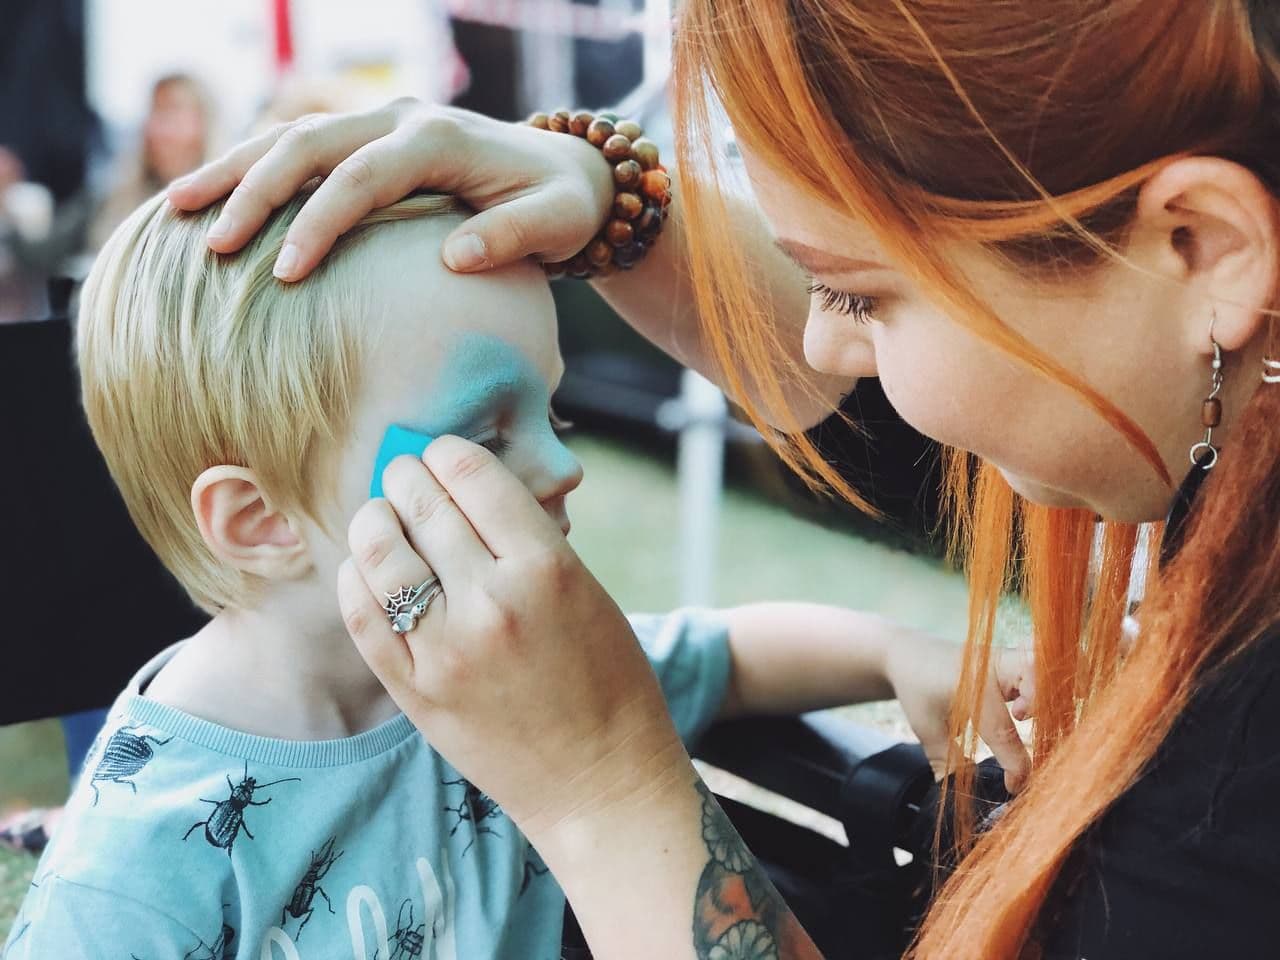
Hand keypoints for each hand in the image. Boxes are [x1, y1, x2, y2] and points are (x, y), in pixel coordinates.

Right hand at [167, 100, 614, 280]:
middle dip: (253, 191)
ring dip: (233, 170)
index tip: (282, 274)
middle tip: (210, 244)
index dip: (318, 222)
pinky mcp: (369, 137)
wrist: (567, 170)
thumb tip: (455, 259)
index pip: (363, 177)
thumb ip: (515, 237)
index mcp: (439, 138)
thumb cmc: (561, 205)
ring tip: (177, 210)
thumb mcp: (556, 223)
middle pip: (308, 145)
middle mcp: (401, 118)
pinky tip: (211, 200)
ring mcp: (380, 121)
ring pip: (291, 136)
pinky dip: (252, 169)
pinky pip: (300, 147)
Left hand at [337, 437, 689, 839]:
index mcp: (547, 567)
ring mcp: (447, 649)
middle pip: (422, 505)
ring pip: (381, 553)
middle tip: (404, 475)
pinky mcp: (416, 691)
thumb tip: (462, 490)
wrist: (601, 779)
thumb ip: (527, 541)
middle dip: (406, 477)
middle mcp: (492, 602)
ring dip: (374, 521)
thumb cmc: (608, 680)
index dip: (449, 453)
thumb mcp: (587, 591)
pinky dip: (356, 580)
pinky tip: (365, 570)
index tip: (442, 454)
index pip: (473, 476)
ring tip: (379, 518)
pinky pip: (363, 617)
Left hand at [884, 631, 1033, 791]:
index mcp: (970, 684)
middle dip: (1040, 701)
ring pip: (1042, 663)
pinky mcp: (1012, 659)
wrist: (907, 653)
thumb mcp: (926, 726)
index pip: (1002, 727)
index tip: (1014, 786)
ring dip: (1046, 688)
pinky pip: (1040, 663)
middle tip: (1020, 719)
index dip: (1014, 764)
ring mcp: (1005, 657)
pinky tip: (1029, 703)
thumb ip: (946, 760)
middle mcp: (993, 664)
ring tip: (1025, 711)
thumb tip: (959, 796)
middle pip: (1034, 672)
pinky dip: (1046, 681)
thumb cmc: (917, 688)